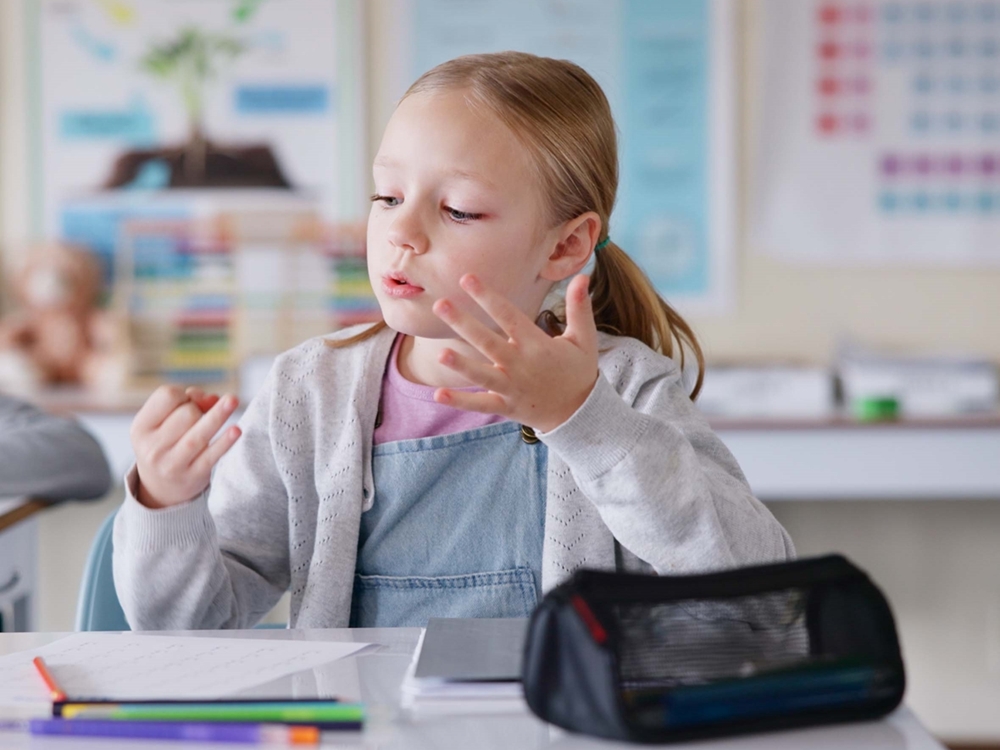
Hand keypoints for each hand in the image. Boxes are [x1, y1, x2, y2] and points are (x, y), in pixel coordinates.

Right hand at [131, 385, 241, 507]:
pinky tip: (236, 430)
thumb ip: (186, 403)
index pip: (167, 396)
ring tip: (233, 401)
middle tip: (198, 419)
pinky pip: (211, 455)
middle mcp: (152, 447)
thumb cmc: (166, 444)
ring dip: (218, 415)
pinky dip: (225, 442)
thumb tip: (213, 399)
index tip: (189, 402)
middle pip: (187, 414)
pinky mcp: (193, 475)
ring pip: (199, 433)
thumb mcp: (162, 423)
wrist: (161, 488)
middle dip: (199, 409)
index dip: (184, 394)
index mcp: (141, 427)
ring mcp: (172, 464)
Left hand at [432, 273, 598, 432]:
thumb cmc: (579, 371)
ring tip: (440, 353)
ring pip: (482, 374)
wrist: (581, 413)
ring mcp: (512, 388)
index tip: (467, 279)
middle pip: (487, 341)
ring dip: (461, 365)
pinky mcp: (507, 407)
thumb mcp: (585, 339)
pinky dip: (461, 401)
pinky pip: (481, 404)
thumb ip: (579, 307)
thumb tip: (583, 276)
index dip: (487, 297)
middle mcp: (521, 365)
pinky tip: (438, 395)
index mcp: (537, 344)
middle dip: (463, 323)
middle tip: (440, 305)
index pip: (508, 315)